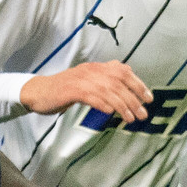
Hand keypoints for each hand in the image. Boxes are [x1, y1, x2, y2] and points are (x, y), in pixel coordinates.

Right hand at [20, 61, 152, 120]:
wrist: (38, 92)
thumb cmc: (62, 90)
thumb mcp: (86, 81)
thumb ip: (104, 80)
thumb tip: (125, 82)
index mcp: (96, 67)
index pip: (123, 72)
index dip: (138, 85)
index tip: (149, 99)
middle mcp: (91, 71)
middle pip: (119, 83)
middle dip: (134, 100)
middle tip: (143, 114)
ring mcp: (81, 80)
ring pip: (108, 92)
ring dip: (122, 106)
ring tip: (130, 119)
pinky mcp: (71, 90)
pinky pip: (92, 97)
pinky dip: (103, 104)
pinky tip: (111, 112)